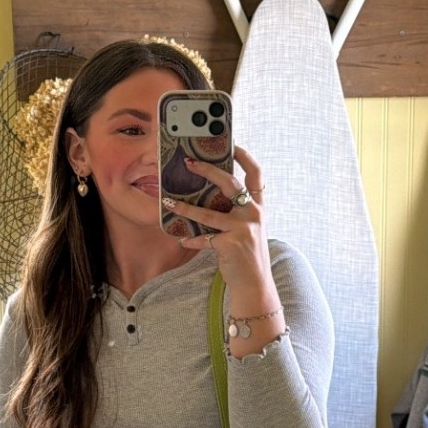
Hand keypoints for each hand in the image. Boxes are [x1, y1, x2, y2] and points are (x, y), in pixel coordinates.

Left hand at [164, 143, 273, 300]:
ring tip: (169, 203)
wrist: (256, 284)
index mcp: (259, 207)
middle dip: (208, 170)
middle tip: (189, 163)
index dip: (244, 156)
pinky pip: (204, 238)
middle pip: (230, 183)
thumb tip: (209, 196)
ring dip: (186, 208)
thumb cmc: (247, 255)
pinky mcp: (231, 244)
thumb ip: (236, 211)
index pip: (256, 173)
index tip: (231, 143)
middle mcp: (254, 214)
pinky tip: (182, 239)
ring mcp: (243, 229)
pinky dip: (192, 239)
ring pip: (208, 213)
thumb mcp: (248, 229)